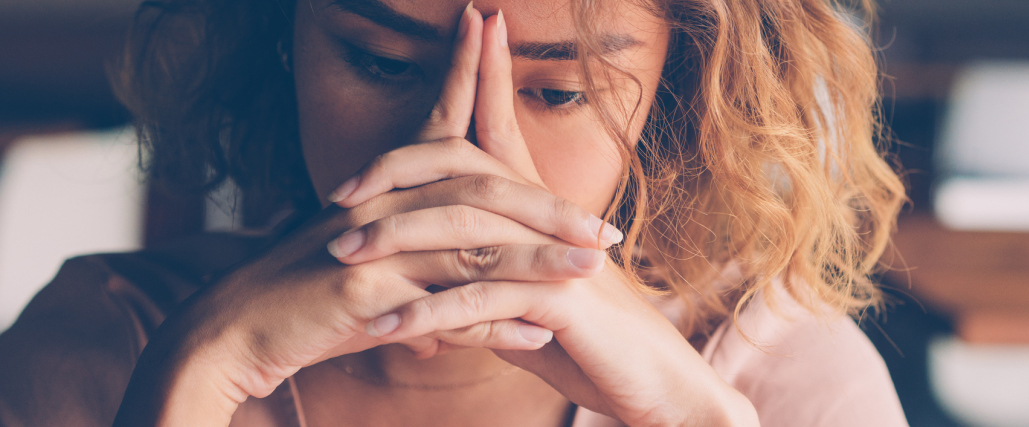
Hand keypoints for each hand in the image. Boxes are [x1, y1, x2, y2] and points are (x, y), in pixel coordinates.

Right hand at [113, 6, 619, 425]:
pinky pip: (443, 305)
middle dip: (548, 208)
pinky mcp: (362, 289)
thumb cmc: (307, 306)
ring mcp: (373, 243)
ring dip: (539, 259)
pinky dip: (493, 325)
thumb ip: (435, 282)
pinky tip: (536, 336)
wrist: (232, 334)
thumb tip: (489, 305)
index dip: (468, 74)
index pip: (439, 125)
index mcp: (387, 190)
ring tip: (593, 270)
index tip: (492, 24)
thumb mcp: (378, 279)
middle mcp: (383, 205)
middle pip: (479, 188)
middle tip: (607, 229)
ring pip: (472, 241)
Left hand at [329, 11, 758, 426]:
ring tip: (340, 258)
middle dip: (399, 170)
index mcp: (542, 212)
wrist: (656, 385)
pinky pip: (480, 300)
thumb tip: (439, 284)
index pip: (503, 130)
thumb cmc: (592, 344)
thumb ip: (486, 283)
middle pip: (468, 168)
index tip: (469, 26)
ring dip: (395, 244)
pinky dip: (427, 315)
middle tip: (337, 194)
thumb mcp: (529, 306)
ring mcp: (556, 258)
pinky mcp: (561, 303)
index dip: (484, 75)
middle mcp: (549, 223)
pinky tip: (385, 328)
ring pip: (466, 231)